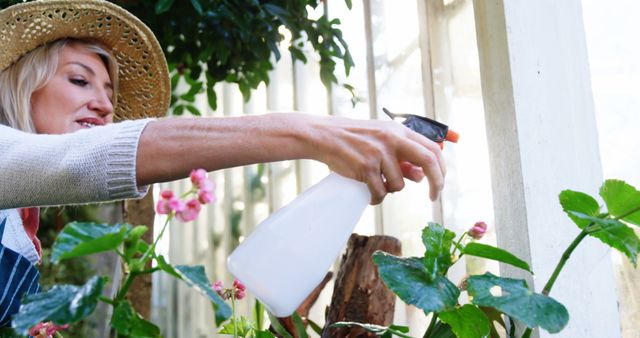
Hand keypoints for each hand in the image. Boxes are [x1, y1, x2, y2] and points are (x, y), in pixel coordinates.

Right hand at [302, 115, 445, 203]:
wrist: (325, 136)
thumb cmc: (355, 139)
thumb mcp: (382, 141)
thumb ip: (402, 157)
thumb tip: (423, 177)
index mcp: (399, 131)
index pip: (432, 149)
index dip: (441, 168)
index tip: (439, 183)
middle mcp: (392, 139)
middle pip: (428, 161)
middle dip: (436, 183)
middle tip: (434, 197)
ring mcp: (379, 153)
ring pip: (399, 184)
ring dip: (390, 190)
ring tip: (375, 182)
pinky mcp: (365, 167)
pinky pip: (380, 193)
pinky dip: (376, 198)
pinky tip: (368, 192)